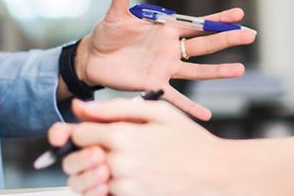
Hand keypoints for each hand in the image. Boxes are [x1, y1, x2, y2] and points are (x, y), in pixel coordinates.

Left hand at [49, 98, 225, 195]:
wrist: (215, 173)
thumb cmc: (190, 141)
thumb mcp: (158, 112)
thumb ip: (116, 108)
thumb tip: (81, 107)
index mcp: (124, 135)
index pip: (79, 134)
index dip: (82, 131)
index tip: (93, 132)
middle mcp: (120, 162)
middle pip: (78, 159)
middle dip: (84, 153)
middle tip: (101, 150)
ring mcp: (125, 186)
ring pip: (90, 179)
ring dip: (96, 172)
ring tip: (117, 164)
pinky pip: (106, 195)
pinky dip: (108, 188)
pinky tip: (128, 177)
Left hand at [74, 0, 256, 119]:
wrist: (92, 58)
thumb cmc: (106, 33)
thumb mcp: (116, 13)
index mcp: (166, 28)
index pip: (196, 23)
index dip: (218, 19)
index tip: (239, 13)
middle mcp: (170, 48)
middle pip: (204, 44)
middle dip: (227, 39)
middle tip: (250, 34)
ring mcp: (165, 67)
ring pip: (197, 70)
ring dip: (218, 71)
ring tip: (240, 70)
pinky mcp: (153, 84)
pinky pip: (175, 97)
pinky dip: (189, 106)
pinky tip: (206, 116)